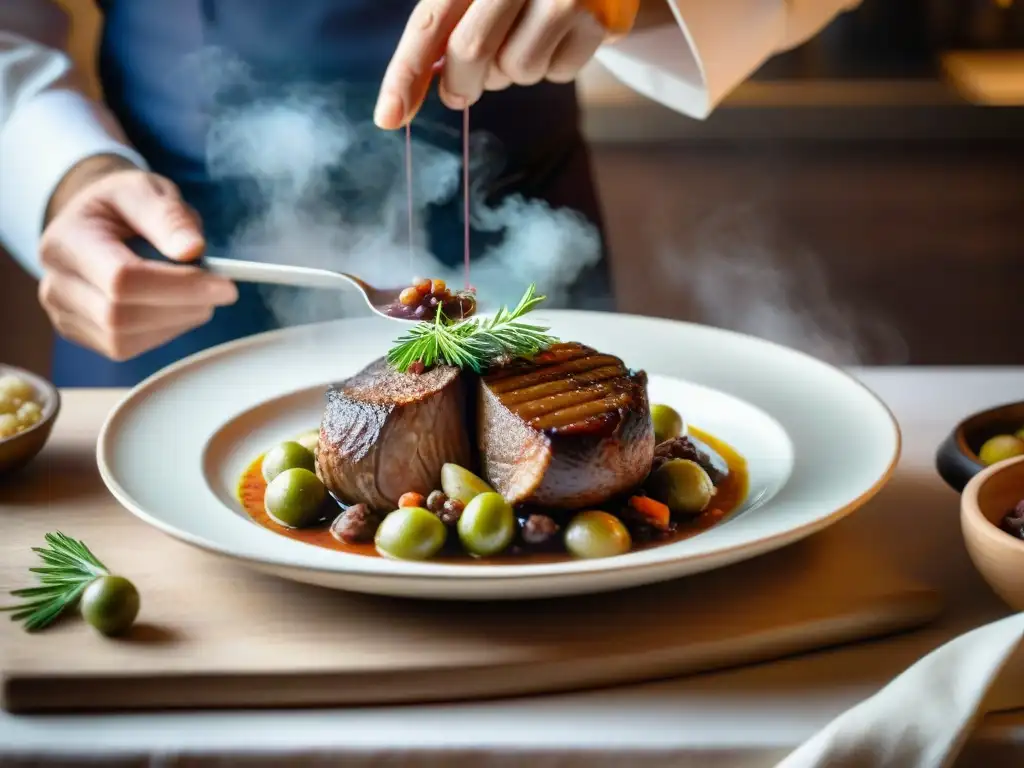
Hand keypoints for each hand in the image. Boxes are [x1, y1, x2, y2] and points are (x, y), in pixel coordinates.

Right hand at [38, 154, 237, 361]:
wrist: (95, 222)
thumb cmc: (121, 206)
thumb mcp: (144, 190)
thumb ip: (168, 216)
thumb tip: (193, 249)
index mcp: (67, 242)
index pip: (121, 279)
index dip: (179, 286)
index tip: (225, 285)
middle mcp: (56, 283)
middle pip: (121, 315)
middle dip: (182, 307)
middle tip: (220, 292)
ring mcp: (64, 314)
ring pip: (124, 339)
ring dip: (176, 322)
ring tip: (199, 296)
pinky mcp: (80, 333)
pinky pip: (124, 348)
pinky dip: (162, 332)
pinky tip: (177, 308)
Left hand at [375, 0, 638, 128]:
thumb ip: (445, 28)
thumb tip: (404, 97)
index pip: (430, 21)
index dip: (406, 73)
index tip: (388, 118)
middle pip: (472, 49)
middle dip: (461, 83)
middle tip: (459, 94)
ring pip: (517, 68)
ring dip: (512, 73)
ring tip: (525, 43)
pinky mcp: (598, 18)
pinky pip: (557, 73)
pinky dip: (552, 68)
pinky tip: (560, 40)